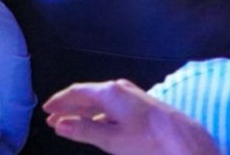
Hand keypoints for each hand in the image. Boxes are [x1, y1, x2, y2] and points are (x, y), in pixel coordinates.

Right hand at [44, 79, 219, 154]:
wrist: (183, 139)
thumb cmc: (148, 140)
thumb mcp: (112, 139)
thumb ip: (84, 131)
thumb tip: (60, 125)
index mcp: (110, 92)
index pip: (77, 92)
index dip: (60, 101)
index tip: (46, 109)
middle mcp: (119, 88)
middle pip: (87, 94)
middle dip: (68, 106)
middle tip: (52, 117)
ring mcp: (130, 94)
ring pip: (98, 100)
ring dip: (81, 111)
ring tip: (68, 122)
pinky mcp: (138, 103)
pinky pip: (110, 105)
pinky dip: (97, 114)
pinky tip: (94, 123)